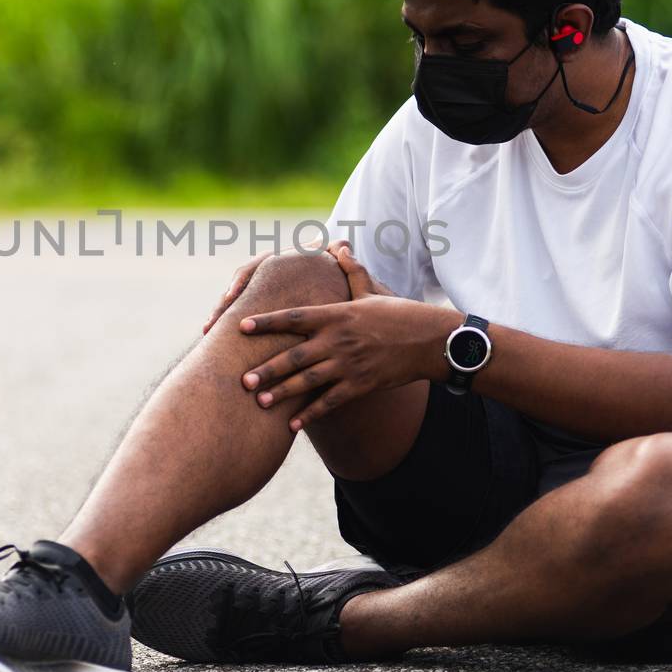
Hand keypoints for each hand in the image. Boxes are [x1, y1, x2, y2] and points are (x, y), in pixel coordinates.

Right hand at [202, 237, 343, 333]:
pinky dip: (226, 329)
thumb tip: (344, 243)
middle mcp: (260, 276)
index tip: (231, 296)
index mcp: (273, 263)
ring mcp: (255, 291)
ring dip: (219, 319)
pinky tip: (215, 344)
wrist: (319, 276)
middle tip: (211, 324)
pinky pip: (236, 317)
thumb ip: (336, 251)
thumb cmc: (326, 267)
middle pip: (234, 291)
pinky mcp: (256, 307)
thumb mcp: (331, 259)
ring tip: (208, 334)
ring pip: (230, 305)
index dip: (239, 283)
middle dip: (222, 307)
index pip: (250, 270)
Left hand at [239, 244, 453, 430]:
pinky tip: (292, 424)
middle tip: (241, 380)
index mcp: (336, 315)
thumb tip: (339, 247)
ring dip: (282, 393)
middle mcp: (338, 340)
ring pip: (308, 381)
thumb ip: (351, 271)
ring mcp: (349, 364)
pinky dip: (310, 414)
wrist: (430, 341)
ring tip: (259, 402)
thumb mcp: (372, 291)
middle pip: (294, 356)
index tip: (241, 327)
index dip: (267, 322)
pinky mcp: (361, 385)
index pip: (294, 317)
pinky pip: (330, 402)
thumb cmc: (399, 314)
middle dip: (266, 369)